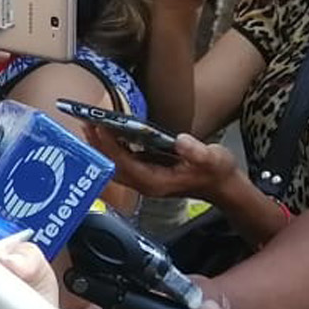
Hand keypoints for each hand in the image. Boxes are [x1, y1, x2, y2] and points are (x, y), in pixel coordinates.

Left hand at [83, 126, 239, 201]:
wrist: (223, 187)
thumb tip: (180, 140)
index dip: (110, 145)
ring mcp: (144, 180)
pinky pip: (122, 161)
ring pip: (115, 164)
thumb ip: (197, 151)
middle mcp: (144, 183)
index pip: (124, 163)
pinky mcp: (146, 173)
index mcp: (155, 182)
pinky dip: (112, 147)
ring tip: (90, 124)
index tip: (98, 126)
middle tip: (85, 121)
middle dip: (98, 144)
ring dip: (102, 146)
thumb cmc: (217, 172)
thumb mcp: (213, 159)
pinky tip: (108, 132)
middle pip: (112, 165)